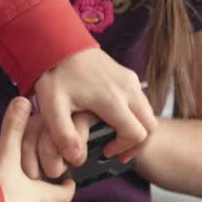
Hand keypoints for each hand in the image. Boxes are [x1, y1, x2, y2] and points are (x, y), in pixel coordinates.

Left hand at [31, 48, 155, 165]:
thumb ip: (63, 134)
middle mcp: (128, 89)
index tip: (105, 151)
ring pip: (148, 114)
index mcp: (112, 100)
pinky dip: (135, 116)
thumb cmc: (55, 74)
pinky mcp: (128, 75)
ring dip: (137, 129)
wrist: (59, 43)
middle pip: (150, 126)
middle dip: (137, 143)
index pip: (137, 134)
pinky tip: (114, 120)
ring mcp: (130, 80)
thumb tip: (76, 158)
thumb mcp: (51, 106)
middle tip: (116, 152)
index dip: (123, 148)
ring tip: (114, 138)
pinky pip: (142, 102)